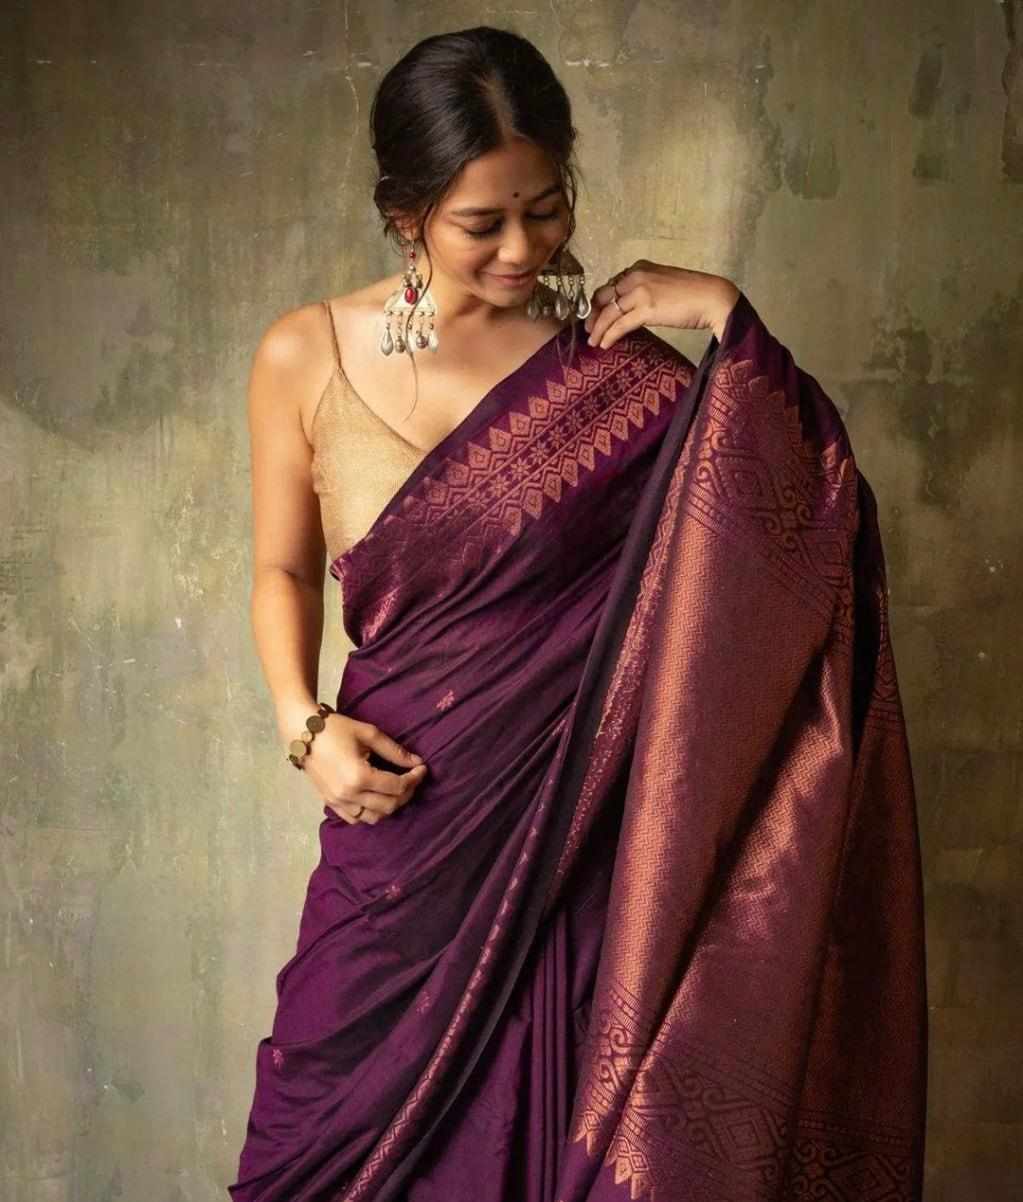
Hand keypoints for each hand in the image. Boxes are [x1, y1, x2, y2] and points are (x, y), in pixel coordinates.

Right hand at [285, 709, 428, 824]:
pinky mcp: (330, 803)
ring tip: (396, 789)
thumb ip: (394, 751)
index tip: (422, 768)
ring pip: (374, 818)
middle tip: (412, 778)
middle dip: (407, 793)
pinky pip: (356, 819)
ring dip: (390, 806)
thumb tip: (417, 762)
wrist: (302, 733)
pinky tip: (376, 798)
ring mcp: (338, 802)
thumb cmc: (335, 728)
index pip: (397, 786)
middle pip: (389, 805)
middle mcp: (349, 795)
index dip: (414, 778)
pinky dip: (371, 813)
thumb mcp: (368, 734)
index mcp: (360, 777)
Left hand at [583, 261, 739, 348]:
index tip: (595, 314)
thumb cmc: (693, 294)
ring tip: (593, 341)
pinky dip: (609, 335)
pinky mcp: (646, 309)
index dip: (600, 301)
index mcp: (640, 267)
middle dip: (593, 314)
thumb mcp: (663, 284)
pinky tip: (604, 344)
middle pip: (604, 296)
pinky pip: (620, 324)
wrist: (712, 298)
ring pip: (609, 312)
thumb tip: (629, 308)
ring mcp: (640, 291)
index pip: (611, 284)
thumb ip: (644, 290)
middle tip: (588, 328)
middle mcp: (636, 275)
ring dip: (598, 328)